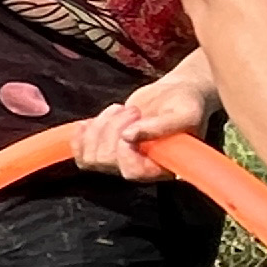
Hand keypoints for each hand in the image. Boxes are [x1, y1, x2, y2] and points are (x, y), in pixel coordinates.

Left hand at [70, 62, 218, 179]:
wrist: (175, 94)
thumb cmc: (186, 105)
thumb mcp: (183, 113)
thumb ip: (162, 126)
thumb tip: (128, 135)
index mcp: (162, 167)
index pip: (132, 172)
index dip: (124, 150)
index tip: (135, 123)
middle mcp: (140, 169)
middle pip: (106, 161)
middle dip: (114, 128)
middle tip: (134, 111)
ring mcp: (120, 161)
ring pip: (91, 156)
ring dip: (100, 126)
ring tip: (120, 110)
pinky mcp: (105, 149)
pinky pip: (80, 154)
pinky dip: (80, 135)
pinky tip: (91, 122)